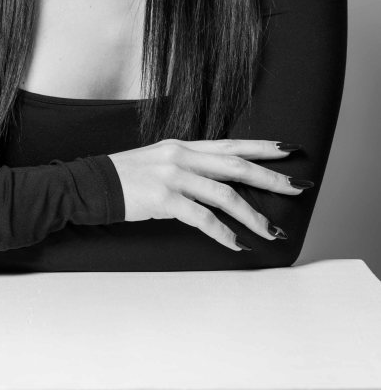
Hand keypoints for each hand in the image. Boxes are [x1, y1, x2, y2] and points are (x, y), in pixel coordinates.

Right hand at [107, 139, 312, 249]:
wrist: (91, 185)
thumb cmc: (125, 178)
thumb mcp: (158, 162)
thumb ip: (186, 166)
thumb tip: (216, 180)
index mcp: (182, 146)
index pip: (230, 144)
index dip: (262, 147)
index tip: (288, 150)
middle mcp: (181, 156)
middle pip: (237, 165)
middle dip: (271, 179)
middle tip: (298, 188)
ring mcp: (173, 176)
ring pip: (225, 194)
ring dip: (253, 215)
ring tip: (271, 231)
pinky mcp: (164, 199)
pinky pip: (202, 218)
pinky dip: (223, 233)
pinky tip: (236, 244)